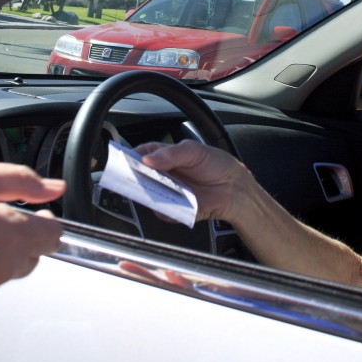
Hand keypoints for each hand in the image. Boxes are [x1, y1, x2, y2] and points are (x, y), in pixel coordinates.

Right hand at [134, 139, 248, 222]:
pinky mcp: (173, 210)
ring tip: (158, 186)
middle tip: (137, 174)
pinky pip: (161, 211)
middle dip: (135, 176)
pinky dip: (164, 207)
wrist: (234, 188)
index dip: (132, 156)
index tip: (127, 159)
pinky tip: (174, 199)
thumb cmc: (216, 165)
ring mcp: (167, 193)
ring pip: (147, 195)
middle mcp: (162, 175)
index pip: (142, 155)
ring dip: (148, 192)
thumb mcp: (193, 151)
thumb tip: (147, 160)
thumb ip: (170, 154)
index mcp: (164, 157)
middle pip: (140, 177)